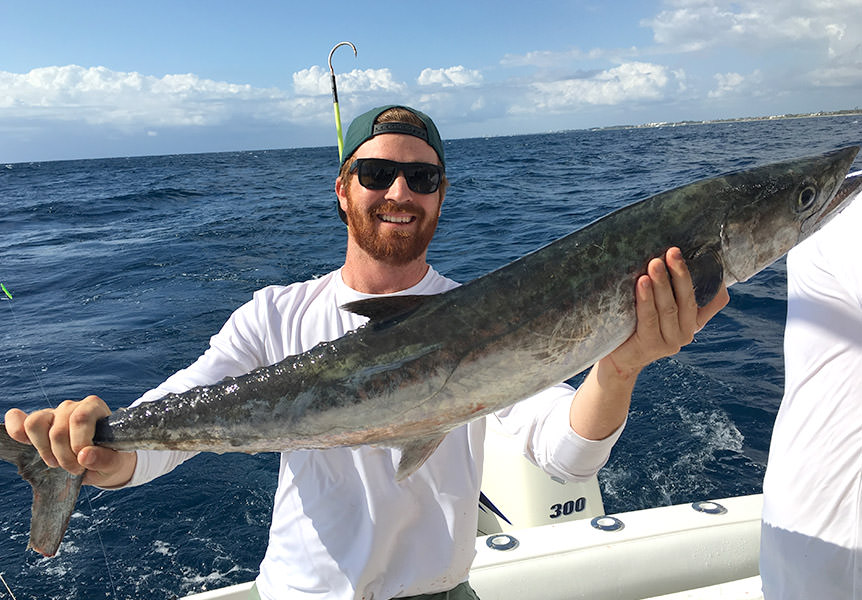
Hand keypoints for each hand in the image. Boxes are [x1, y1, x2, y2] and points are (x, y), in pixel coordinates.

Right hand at [5, 395, 135, 487]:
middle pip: (57, 430)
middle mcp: (73, 406)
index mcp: (95, 408)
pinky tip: (25, 443)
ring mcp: (54, 414)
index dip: (78, 444)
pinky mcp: (40, 425)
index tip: (84, 462)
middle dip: (64, 456)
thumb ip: (105, 459)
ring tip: (56, 462)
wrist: (104, 460)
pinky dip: (16, 430)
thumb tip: (84, 455)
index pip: (80, 419)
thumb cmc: (112, 458)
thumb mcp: (116, 462)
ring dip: (44, 450)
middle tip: (76, 469)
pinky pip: (20, 421)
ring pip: (35, 424)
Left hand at [605, 247, 728, 378]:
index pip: (713, 300)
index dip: (714, 281)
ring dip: (662, 283)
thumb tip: (670, 256)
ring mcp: (670, 342)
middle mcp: (686, 333)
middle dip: (680, 273)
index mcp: (693, 321)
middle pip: (687, 299)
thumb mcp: (657, 308)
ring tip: (655, 263)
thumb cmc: (636, 324)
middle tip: (672, 252)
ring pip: (668, 307)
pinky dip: (646, 299)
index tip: (706, 256)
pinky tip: (642, 282)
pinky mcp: (652, 346)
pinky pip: (649, 318)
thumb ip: (669, 291)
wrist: (617, 358)